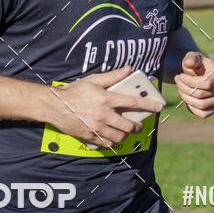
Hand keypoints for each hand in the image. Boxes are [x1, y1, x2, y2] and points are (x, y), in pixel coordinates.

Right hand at [44, 66, 163, 147]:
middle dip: (138, 126)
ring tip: (126, 130)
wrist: (55, 106)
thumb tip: (129, 69)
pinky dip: (114, 141)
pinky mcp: (90, 137)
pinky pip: (108, 143)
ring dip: (126, 134)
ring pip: (120, 136)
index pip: (133, 102)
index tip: (159, 106)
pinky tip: (113, 136)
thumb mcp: (93, 80)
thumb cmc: (74, 92)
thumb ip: (112, 76)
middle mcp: (103, 115)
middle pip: (129, 125)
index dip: (148, 104)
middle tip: (138, 125)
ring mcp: (97, 128)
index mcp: (105, 99)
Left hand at [174, 51, 213, 117]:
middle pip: (201, 95)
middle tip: (177, 81)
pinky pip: (204, 114)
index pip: (206, 84)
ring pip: (201, 105)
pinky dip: (192, 108)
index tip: (179, 76)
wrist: (198, 72)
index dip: (189, 82)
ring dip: (186, 98)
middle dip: (184, 89)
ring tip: (180, 89)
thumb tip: (190, 63)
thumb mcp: (192, 57)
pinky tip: (187, 98)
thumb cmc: (195, 65)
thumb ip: (191, 58)